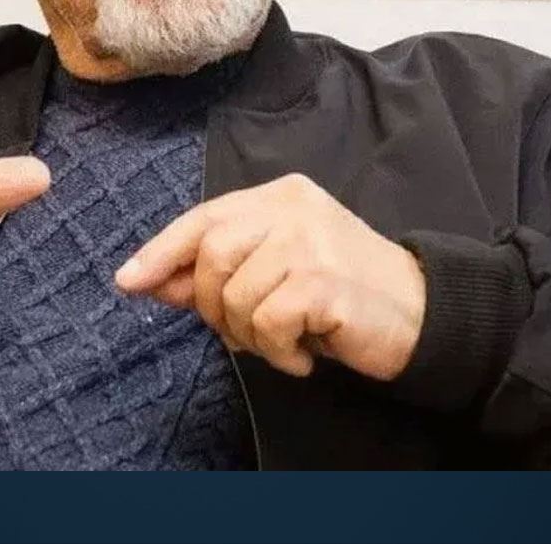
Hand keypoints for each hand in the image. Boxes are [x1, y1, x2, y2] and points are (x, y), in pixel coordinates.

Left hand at [115, 174, 425, 380]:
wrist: (422, 314)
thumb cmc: (343, 294)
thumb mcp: (276, 272)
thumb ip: (218, 271)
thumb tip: (150, 280)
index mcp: (281, 195)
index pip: (204, 217)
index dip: (161, 251)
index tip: (128, 281)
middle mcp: (294, 209)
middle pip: (211, 255)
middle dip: (212, 306)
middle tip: (245, 332)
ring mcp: (310, 242)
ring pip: (234, 295)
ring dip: (250, 336)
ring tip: (285, 342)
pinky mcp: (323, 281)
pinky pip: (266, 323)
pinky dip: (278, 352)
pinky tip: (305, 354)